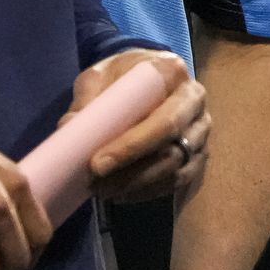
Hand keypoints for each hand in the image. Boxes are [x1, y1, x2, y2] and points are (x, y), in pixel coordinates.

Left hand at [65, 49, 208, 202]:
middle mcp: (195, 103)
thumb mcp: (101, 74)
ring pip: (175, 169)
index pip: (162, 119)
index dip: (131, 146)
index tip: (96, 164)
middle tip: (96, 184)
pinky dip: (147, 192)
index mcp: (176, 76)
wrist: (147, 76)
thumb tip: (69, 128)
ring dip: (136, 186)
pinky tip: (121, 195)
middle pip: (172, 148)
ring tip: (102, 191)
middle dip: (131, 172)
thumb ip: (88, 97)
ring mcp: (200, 131)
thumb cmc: (123, 74)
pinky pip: (178, 182)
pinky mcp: (198, 154)